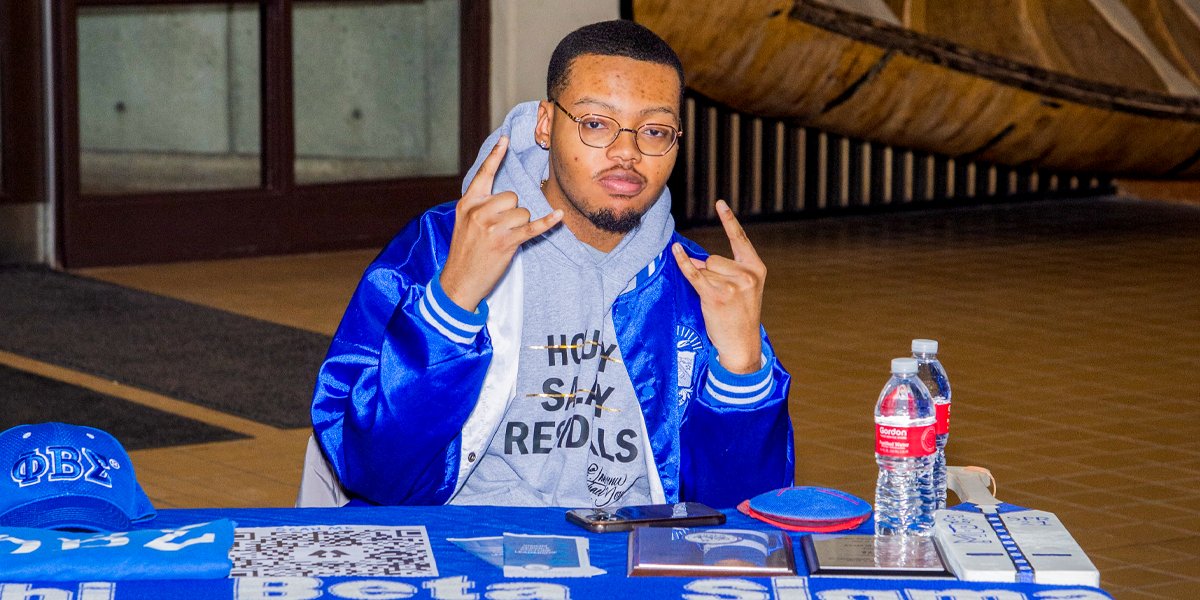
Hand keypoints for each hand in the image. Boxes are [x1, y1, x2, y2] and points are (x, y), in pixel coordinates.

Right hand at [440, 136, 562, 311]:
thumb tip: (505, 197)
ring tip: (504, 239)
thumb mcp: (463, 223)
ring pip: (522, 212)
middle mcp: (479, 211)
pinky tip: (558, 216)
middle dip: (512, 211)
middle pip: (512, 196)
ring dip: (520, 225)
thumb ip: (479, 206)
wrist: (458, 281)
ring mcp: (492, 227)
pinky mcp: (506, 242)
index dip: (495, 156)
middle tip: (500, 229)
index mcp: (468, 203)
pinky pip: (532, 227)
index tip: (506, 139)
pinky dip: (547, 222)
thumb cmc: (464, 252)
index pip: (484, 174)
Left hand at [672, 200, 764, 373]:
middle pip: (713, 258)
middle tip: (719, 293)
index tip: (720, 202)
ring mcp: (732, 286)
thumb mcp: (744, 288)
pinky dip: (683, 263)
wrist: (742, 343)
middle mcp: (747, 275)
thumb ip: (726, 270)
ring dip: (703, 282)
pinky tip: (675, 252)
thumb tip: (696, 260)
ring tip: (716, 300)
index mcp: (756, 268)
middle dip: (709, 272)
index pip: (740, 239)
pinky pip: (694, 275)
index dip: (729, 220)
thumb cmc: (740, 314)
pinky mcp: (716, 296)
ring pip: (704, 269)